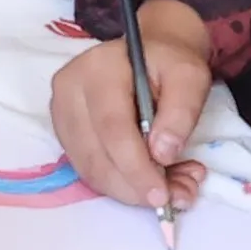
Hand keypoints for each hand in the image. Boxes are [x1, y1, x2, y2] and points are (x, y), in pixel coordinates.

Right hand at [47, 0, 216, 220]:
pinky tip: (149, 179)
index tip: (163, 195)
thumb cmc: (169, 62)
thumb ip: (182, 111)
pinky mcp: (64, 130)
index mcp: (98, 69)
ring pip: (89, 169)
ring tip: (172, 187)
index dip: (135, 167)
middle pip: (95, 154)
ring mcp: (61, 111)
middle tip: (176, 196)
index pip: (111, 127)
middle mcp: (68, 89)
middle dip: (134, 187)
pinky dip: (119, 185)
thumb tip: (162, 154)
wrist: (149, 53)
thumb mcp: (190, 75)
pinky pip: (88, 169)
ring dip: (129, 190)